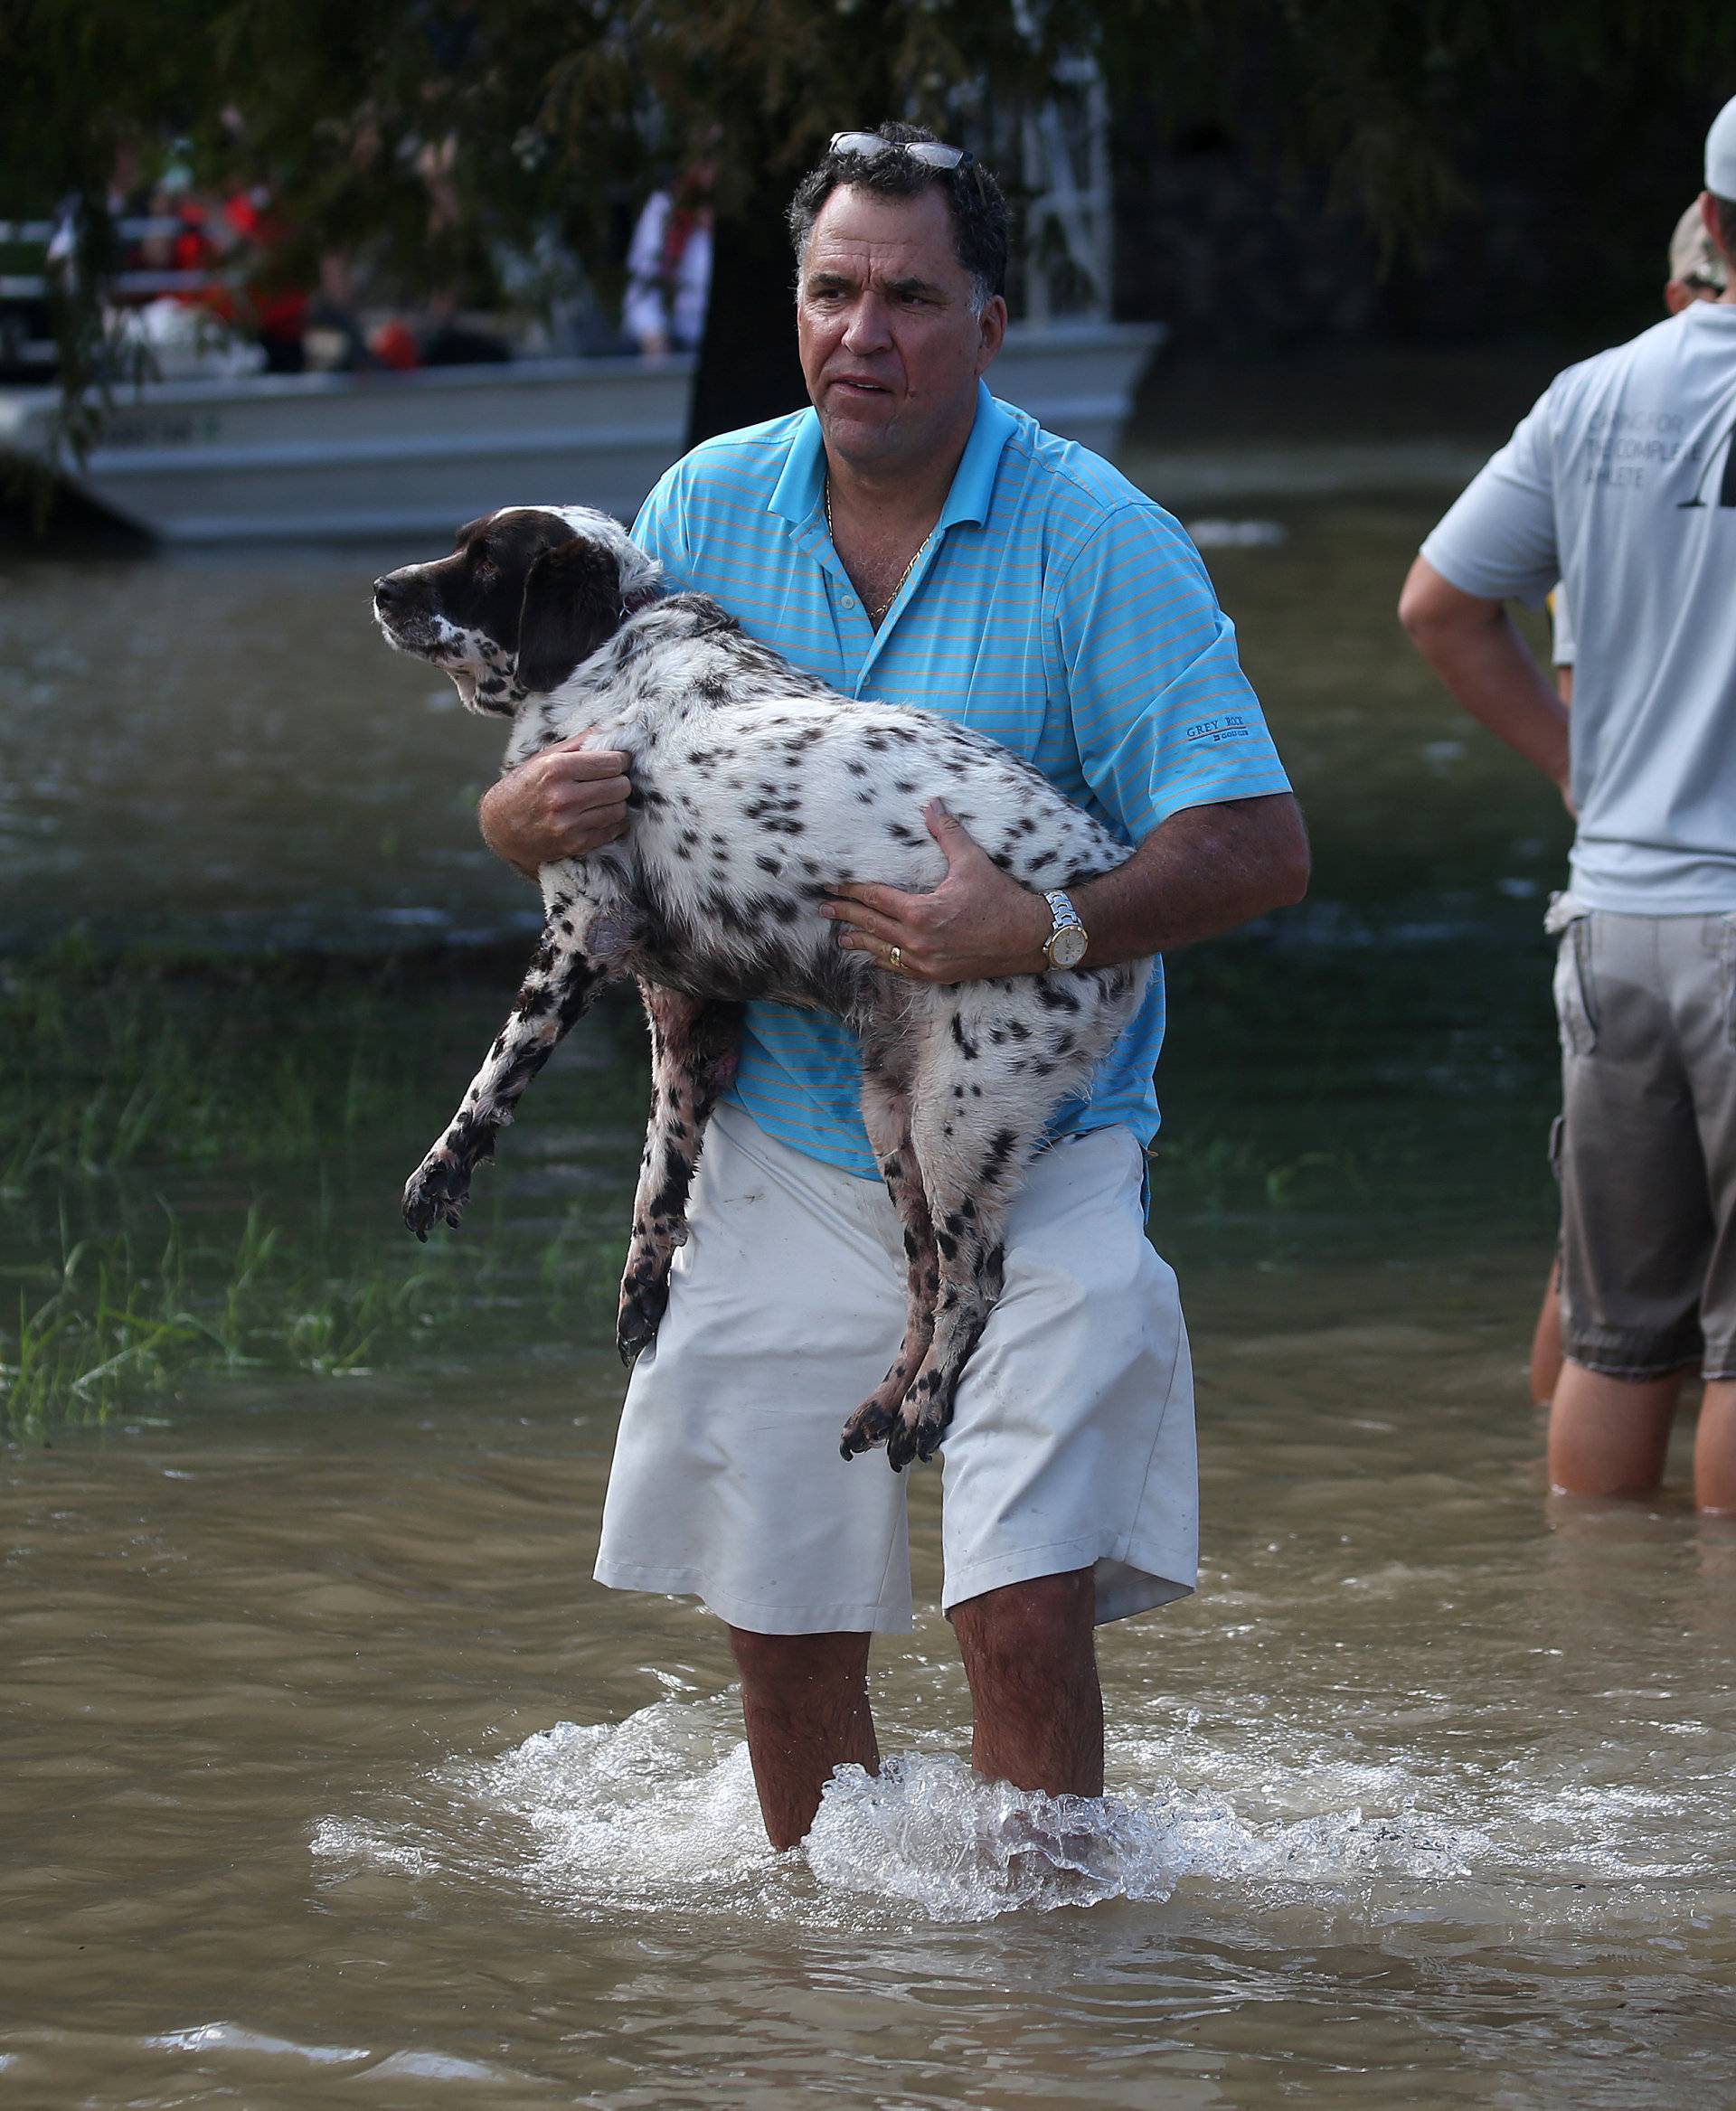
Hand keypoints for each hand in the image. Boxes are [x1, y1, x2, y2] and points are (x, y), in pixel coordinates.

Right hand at [479, 735, 631, 875]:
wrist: (500, 829)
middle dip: (619, 781)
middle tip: (610, 780)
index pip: (612, 763)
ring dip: (616, 802)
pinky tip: (600, 814)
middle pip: (620, 786)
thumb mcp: (543, 758)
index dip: (619, 761)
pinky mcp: (575, 844)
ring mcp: (570, 824)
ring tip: (603, 798)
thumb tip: (610, 728)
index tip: (616, 761)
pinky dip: (613, 821)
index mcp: (555, 769)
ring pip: (620, 809)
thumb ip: (578, 743)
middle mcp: (563, 797)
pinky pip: (613, 829)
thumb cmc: (523, 788)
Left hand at [824, 801, 1051, 982]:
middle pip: (871, 926)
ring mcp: (926, 962)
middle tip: (823, 909)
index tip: (832, 886)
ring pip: (882, 952)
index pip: (875, 899)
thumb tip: (932, 802)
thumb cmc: (1001, 898)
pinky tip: (874, 956)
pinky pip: (900, 969)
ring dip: (860, 942)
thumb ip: (948, 833)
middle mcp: (918, 941)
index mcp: (922, 912)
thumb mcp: (973, 862)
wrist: (1029, 937)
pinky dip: (884, 960)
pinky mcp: (936, 975)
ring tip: (841, 938)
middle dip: (845, 916)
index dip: (851, 892)